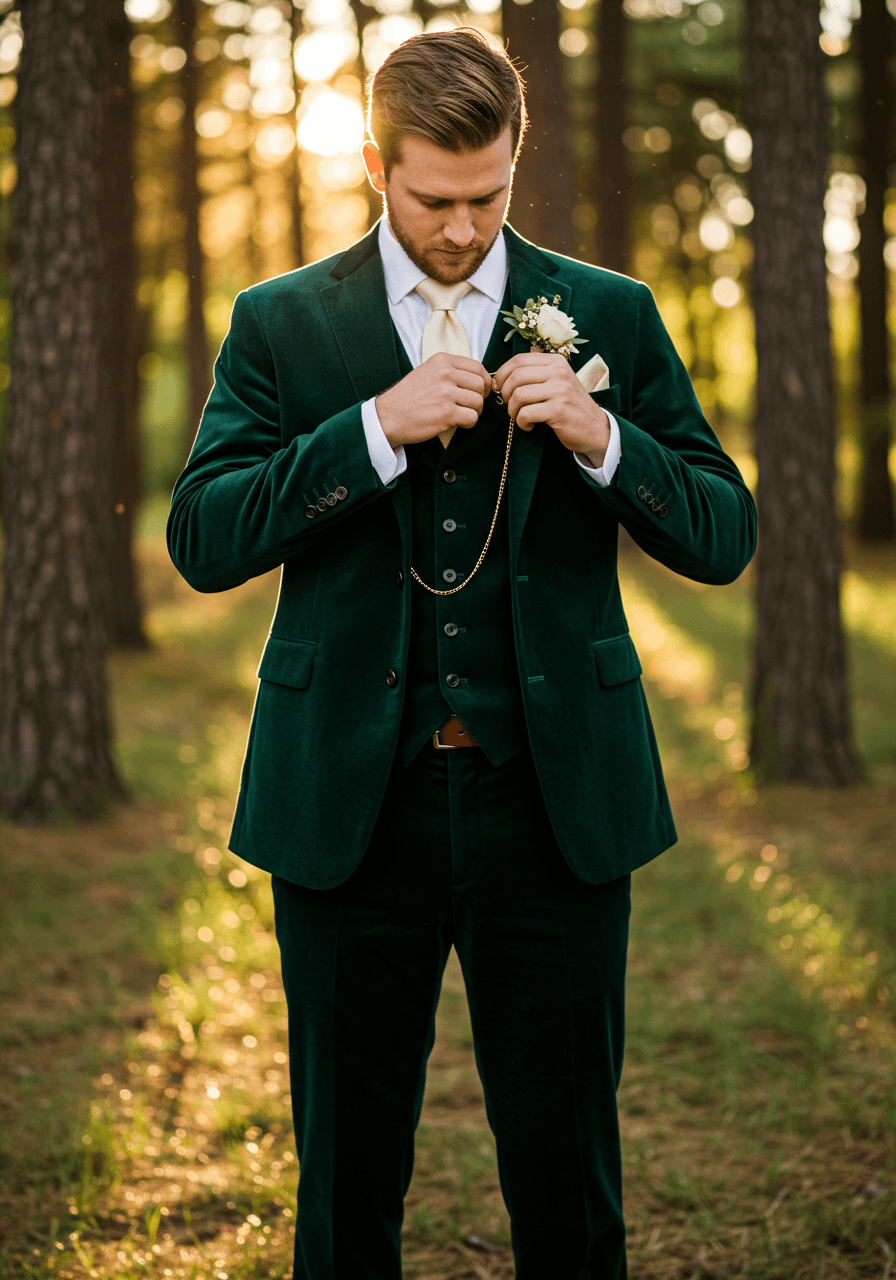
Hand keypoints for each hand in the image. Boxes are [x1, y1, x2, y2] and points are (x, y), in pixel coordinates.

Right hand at [376, 353, 490, 448]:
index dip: (483, 381)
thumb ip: (449, 371)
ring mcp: (445, 393)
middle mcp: (445, 374)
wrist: (389, 416)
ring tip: (463, 415)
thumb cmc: (408, 397)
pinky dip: (469, 423)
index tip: (479, 390)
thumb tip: (476, 377)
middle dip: (480, 398)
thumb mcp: (427, 372)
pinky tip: (459, 423)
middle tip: (472, 406)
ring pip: (478, 402)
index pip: (477, 367)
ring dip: (475, 411)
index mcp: (442, 361)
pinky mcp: (446, 413)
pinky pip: (472, 417)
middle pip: (480, 384)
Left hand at [492, 351, 609, 465]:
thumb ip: (537, 371)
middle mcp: (558, 372)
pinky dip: (522, 422)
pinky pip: (526, 413)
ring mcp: (560, 390)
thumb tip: (505, 371)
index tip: (500, 387)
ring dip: (513, 410)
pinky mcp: (558, 410)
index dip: (502, 374)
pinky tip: (529, 425)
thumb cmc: (570, 405)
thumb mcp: (558, 381)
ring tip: (520, 417)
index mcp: (556, 361)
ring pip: (518, 395)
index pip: (518, 360)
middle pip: (515, 376)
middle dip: (505, 393)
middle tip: (510, 405)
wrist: (594, 427)